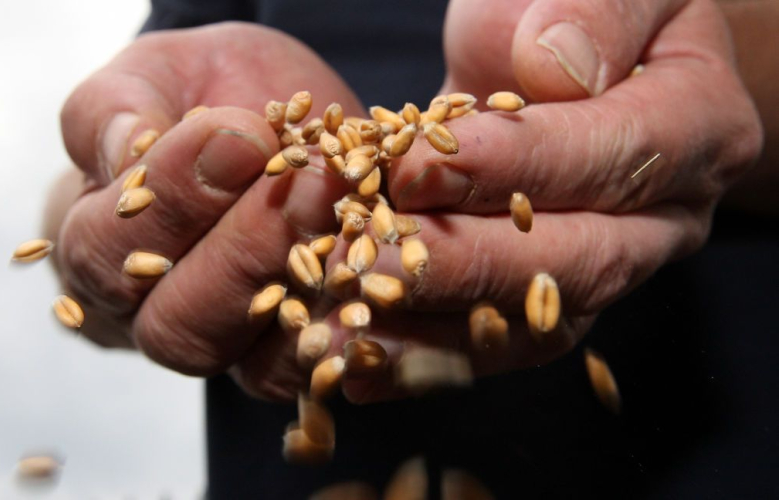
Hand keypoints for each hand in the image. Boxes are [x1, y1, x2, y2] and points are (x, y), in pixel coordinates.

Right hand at [51, 22, 363, 379]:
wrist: (273, 121)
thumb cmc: (198, 98)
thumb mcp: (152, 75)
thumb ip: (115, 108)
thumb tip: (124, 150)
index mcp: (99, 254)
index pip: (108, 253)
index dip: (172, 200)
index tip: (236, 137)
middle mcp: (157, 318)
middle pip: (179, 328)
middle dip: (247, 251)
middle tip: (311, 180)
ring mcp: (233, 350)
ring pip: (255, 367)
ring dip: (308, 290)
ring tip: (350, 215)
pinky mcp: (298, 357)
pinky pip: (323, 371)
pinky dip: (351, 331)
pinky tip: (379, 282)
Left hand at [322, 0, 762, 402]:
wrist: (568, 55)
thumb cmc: (574, 6)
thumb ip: (595, 10)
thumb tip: (558, 67)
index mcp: (699, 125)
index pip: (614, 155)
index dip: (517, 164)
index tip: (416, 165)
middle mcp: (666, 216)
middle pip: (576, 259)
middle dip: (465, 263)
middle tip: (367, 261)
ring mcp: (608, 264)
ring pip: (531, 320)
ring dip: (433, 332)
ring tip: (344, 333)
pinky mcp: (549, 296)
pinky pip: (496, 339)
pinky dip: (426, 353)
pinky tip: (358, 363)